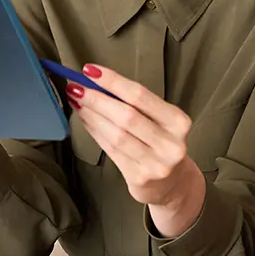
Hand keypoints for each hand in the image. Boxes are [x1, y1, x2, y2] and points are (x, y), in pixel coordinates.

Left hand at [67, 64, 202, 218]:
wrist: (174, 184)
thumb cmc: (162, 144)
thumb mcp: (161, 122)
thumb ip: (136, 105)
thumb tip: (97, 83)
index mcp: (178, 122)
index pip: (140, 96)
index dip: (113, 82)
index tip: (91, 71)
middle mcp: (170, 144)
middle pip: (126, 116)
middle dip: (97, 99)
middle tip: (76, 87)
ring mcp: (155, 163)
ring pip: (116, 134)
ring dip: (92, 116)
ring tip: (78, 103)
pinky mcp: (139, 178)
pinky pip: (111, 150)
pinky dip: (95, 132)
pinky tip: (86, 121)